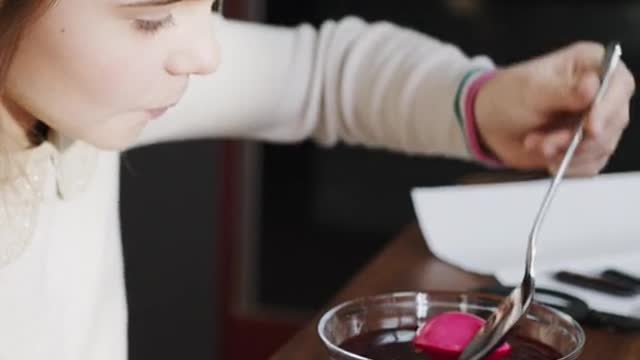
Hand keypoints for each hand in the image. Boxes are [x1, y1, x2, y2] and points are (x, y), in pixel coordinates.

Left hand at [474, 42, 634, 175]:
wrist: (488, 124)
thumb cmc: (507, 96)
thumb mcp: (530, 91)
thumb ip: (563, 91)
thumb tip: (592, 87)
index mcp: (590, 64)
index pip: (618, 83)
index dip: (608, 107)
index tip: (590, 127)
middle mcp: (600, 92)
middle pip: (614, 119)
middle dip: (579, 138)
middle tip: (548, 144)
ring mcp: (596, 120)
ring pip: (603, 145)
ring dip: (568, 153)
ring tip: (536, 145)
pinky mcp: (588, 146)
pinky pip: (592, 164)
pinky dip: (569, 166)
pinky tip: (547, 160)